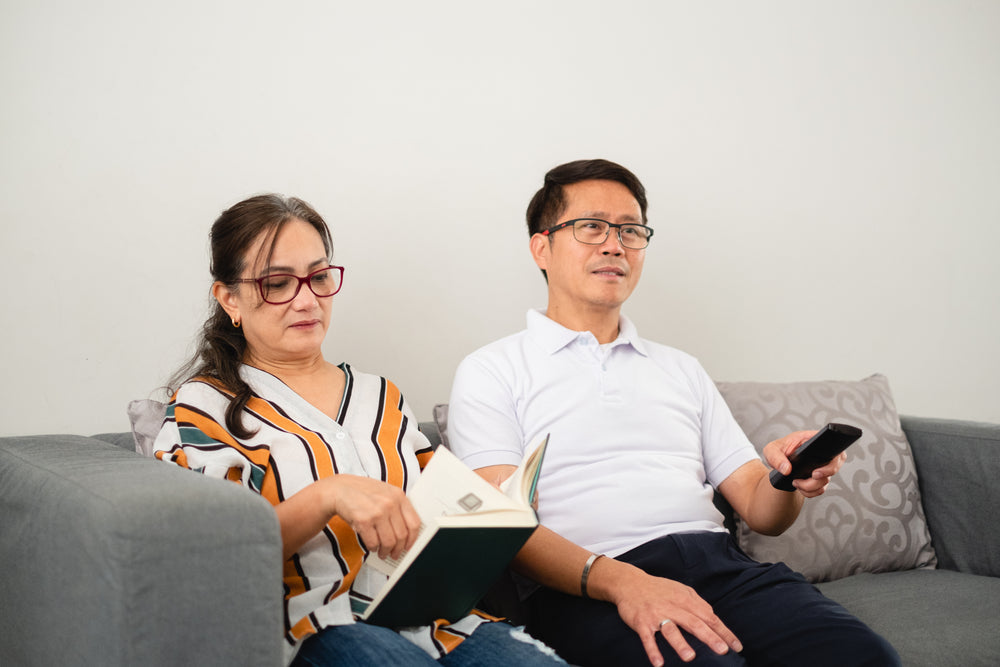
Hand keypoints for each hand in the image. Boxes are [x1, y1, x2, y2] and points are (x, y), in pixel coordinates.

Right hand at [323, 475, 421, 559]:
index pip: (414, 523)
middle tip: (394, 554)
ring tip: (382, 552)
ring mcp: (377, 512)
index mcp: (399, 496)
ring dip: (386, 551)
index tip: (408, 546)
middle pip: (401, 535)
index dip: (412, 539)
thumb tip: (407, 533)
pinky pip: (373, 542)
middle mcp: (390, 503)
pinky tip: (372, 546)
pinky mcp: (363, 521)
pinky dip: (373, 548)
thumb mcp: (385, 492)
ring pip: (388, 542)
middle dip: (398, 549)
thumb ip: (398, 507)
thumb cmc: (363, 492)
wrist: (339, 489)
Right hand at [605, 560, 742, 664]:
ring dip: (680, 643)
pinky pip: (647, 638)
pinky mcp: (641, 622)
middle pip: (693, 623)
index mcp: (685, 600)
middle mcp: (672, 607)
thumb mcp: (680, 590)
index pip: (708, 617)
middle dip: (708, 637)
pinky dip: (652, 650)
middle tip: (722, 650)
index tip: (736, 646)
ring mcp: (656, 615)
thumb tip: (713, 616)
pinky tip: (659, 663)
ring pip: (670, 629)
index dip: (723, 632)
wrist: (630, 583)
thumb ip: (697, 603)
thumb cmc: (659, 589)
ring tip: (690, 657)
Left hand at [763, 431, 846, 497]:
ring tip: (796, 482)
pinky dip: (810, 492)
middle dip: (822, 476)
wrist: (778, 463)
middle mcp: (821, 453)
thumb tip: (787, 469)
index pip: (832, 445)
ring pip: (826, 480)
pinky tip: (799, 487)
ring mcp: (822, 466)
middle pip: (834, 465)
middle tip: (810, 477)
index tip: (816, 471)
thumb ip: (776, 458)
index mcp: (812, 440)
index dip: (832, 458)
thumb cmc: (778, 451)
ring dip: (810, 486)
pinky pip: (820, 489)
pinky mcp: (819, 478)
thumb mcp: (771, 451)